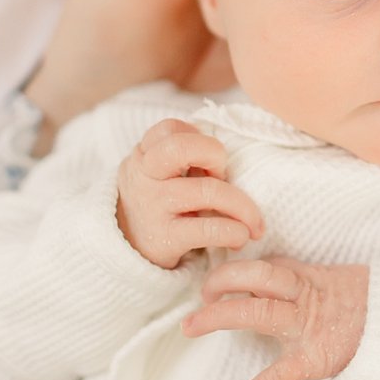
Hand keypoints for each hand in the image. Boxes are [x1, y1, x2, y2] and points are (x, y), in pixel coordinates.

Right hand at [115, 119, 264, 269]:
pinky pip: (208, 229)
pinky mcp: (165, 237)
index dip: (199, 138)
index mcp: (144, 155)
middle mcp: (143, 176)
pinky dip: (234, 232)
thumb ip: (186, 158)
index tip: (209, 160)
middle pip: (180, 147)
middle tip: (225, 176)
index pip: (170, 128)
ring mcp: (153, 206)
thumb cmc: (159, 203)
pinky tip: (240, 237)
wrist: (126, 250)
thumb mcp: (160, 173)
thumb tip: (230, 161)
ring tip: (253, 223)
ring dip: (243, 206)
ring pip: (208, 191)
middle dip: (215, 155)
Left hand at [182, 256, 368, 379]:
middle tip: (200, 296)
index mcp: (307, 278)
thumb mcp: (332, 280)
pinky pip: (280, 375)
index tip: (216, 280)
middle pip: (257, 278)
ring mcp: (308, 327)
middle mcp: (304, 298)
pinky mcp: (314, 358)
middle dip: (222, 282)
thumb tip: (266, 275)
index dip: (236, 269)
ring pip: (258, 311)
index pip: (265, 266)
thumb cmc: (363, 305)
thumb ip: (299, 277)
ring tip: (192, 326)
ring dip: (221, 316)